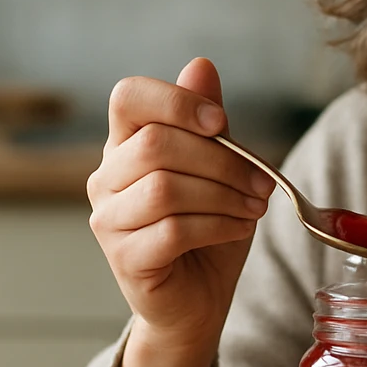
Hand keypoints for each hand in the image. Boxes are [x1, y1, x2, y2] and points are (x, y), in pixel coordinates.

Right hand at [87, 58, 275, 366]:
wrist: (198, 302)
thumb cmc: (207, 229)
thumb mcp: (218, 169)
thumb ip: (207, 123)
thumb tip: (201, 65)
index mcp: (125, 144)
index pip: (128, 97)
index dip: (176, 101)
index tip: (220, 123)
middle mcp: (106, 178)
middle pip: (155, 144)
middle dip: (221, 160)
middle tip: (261, 182)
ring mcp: (109, 221)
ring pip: (165, 188)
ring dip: (224, 195)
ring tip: (254, 207)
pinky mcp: (125, 258)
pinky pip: (173, 230)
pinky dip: (218, 226)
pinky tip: (238, 229)